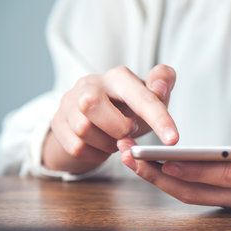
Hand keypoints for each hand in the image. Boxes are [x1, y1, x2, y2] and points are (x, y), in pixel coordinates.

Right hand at [43, 64, 177, 173]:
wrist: (98, 117)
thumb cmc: (130, 106)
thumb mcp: (152, 95)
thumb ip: (163, 83)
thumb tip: (160, 88)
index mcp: (119, 77)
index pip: (140, 96)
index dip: (159, 118)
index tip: (173, 140)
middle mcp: (90, 84)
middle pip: (91, 104)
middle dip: (116, 127)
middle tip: (129, 132)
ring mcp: (69, 102)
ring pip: (83, 129)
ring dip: (107, 143)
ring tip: (116, 139)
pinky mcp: (58, 123)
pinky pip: (76, 147)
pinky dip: (95, 153)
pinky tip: (102, 146)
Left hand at [117, 117, 230, 210]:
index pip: (222, 176)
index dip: (192, 171)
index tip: (163, 162)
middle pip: (198, 192)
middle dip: (161, 178)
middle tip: (130, 159)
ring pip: (192, 195)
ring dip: (159, 181)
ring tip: (131, 160)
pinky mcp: (228, 197)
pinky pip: (195, 193)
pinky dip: (171, 181)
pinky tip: (151, 166)